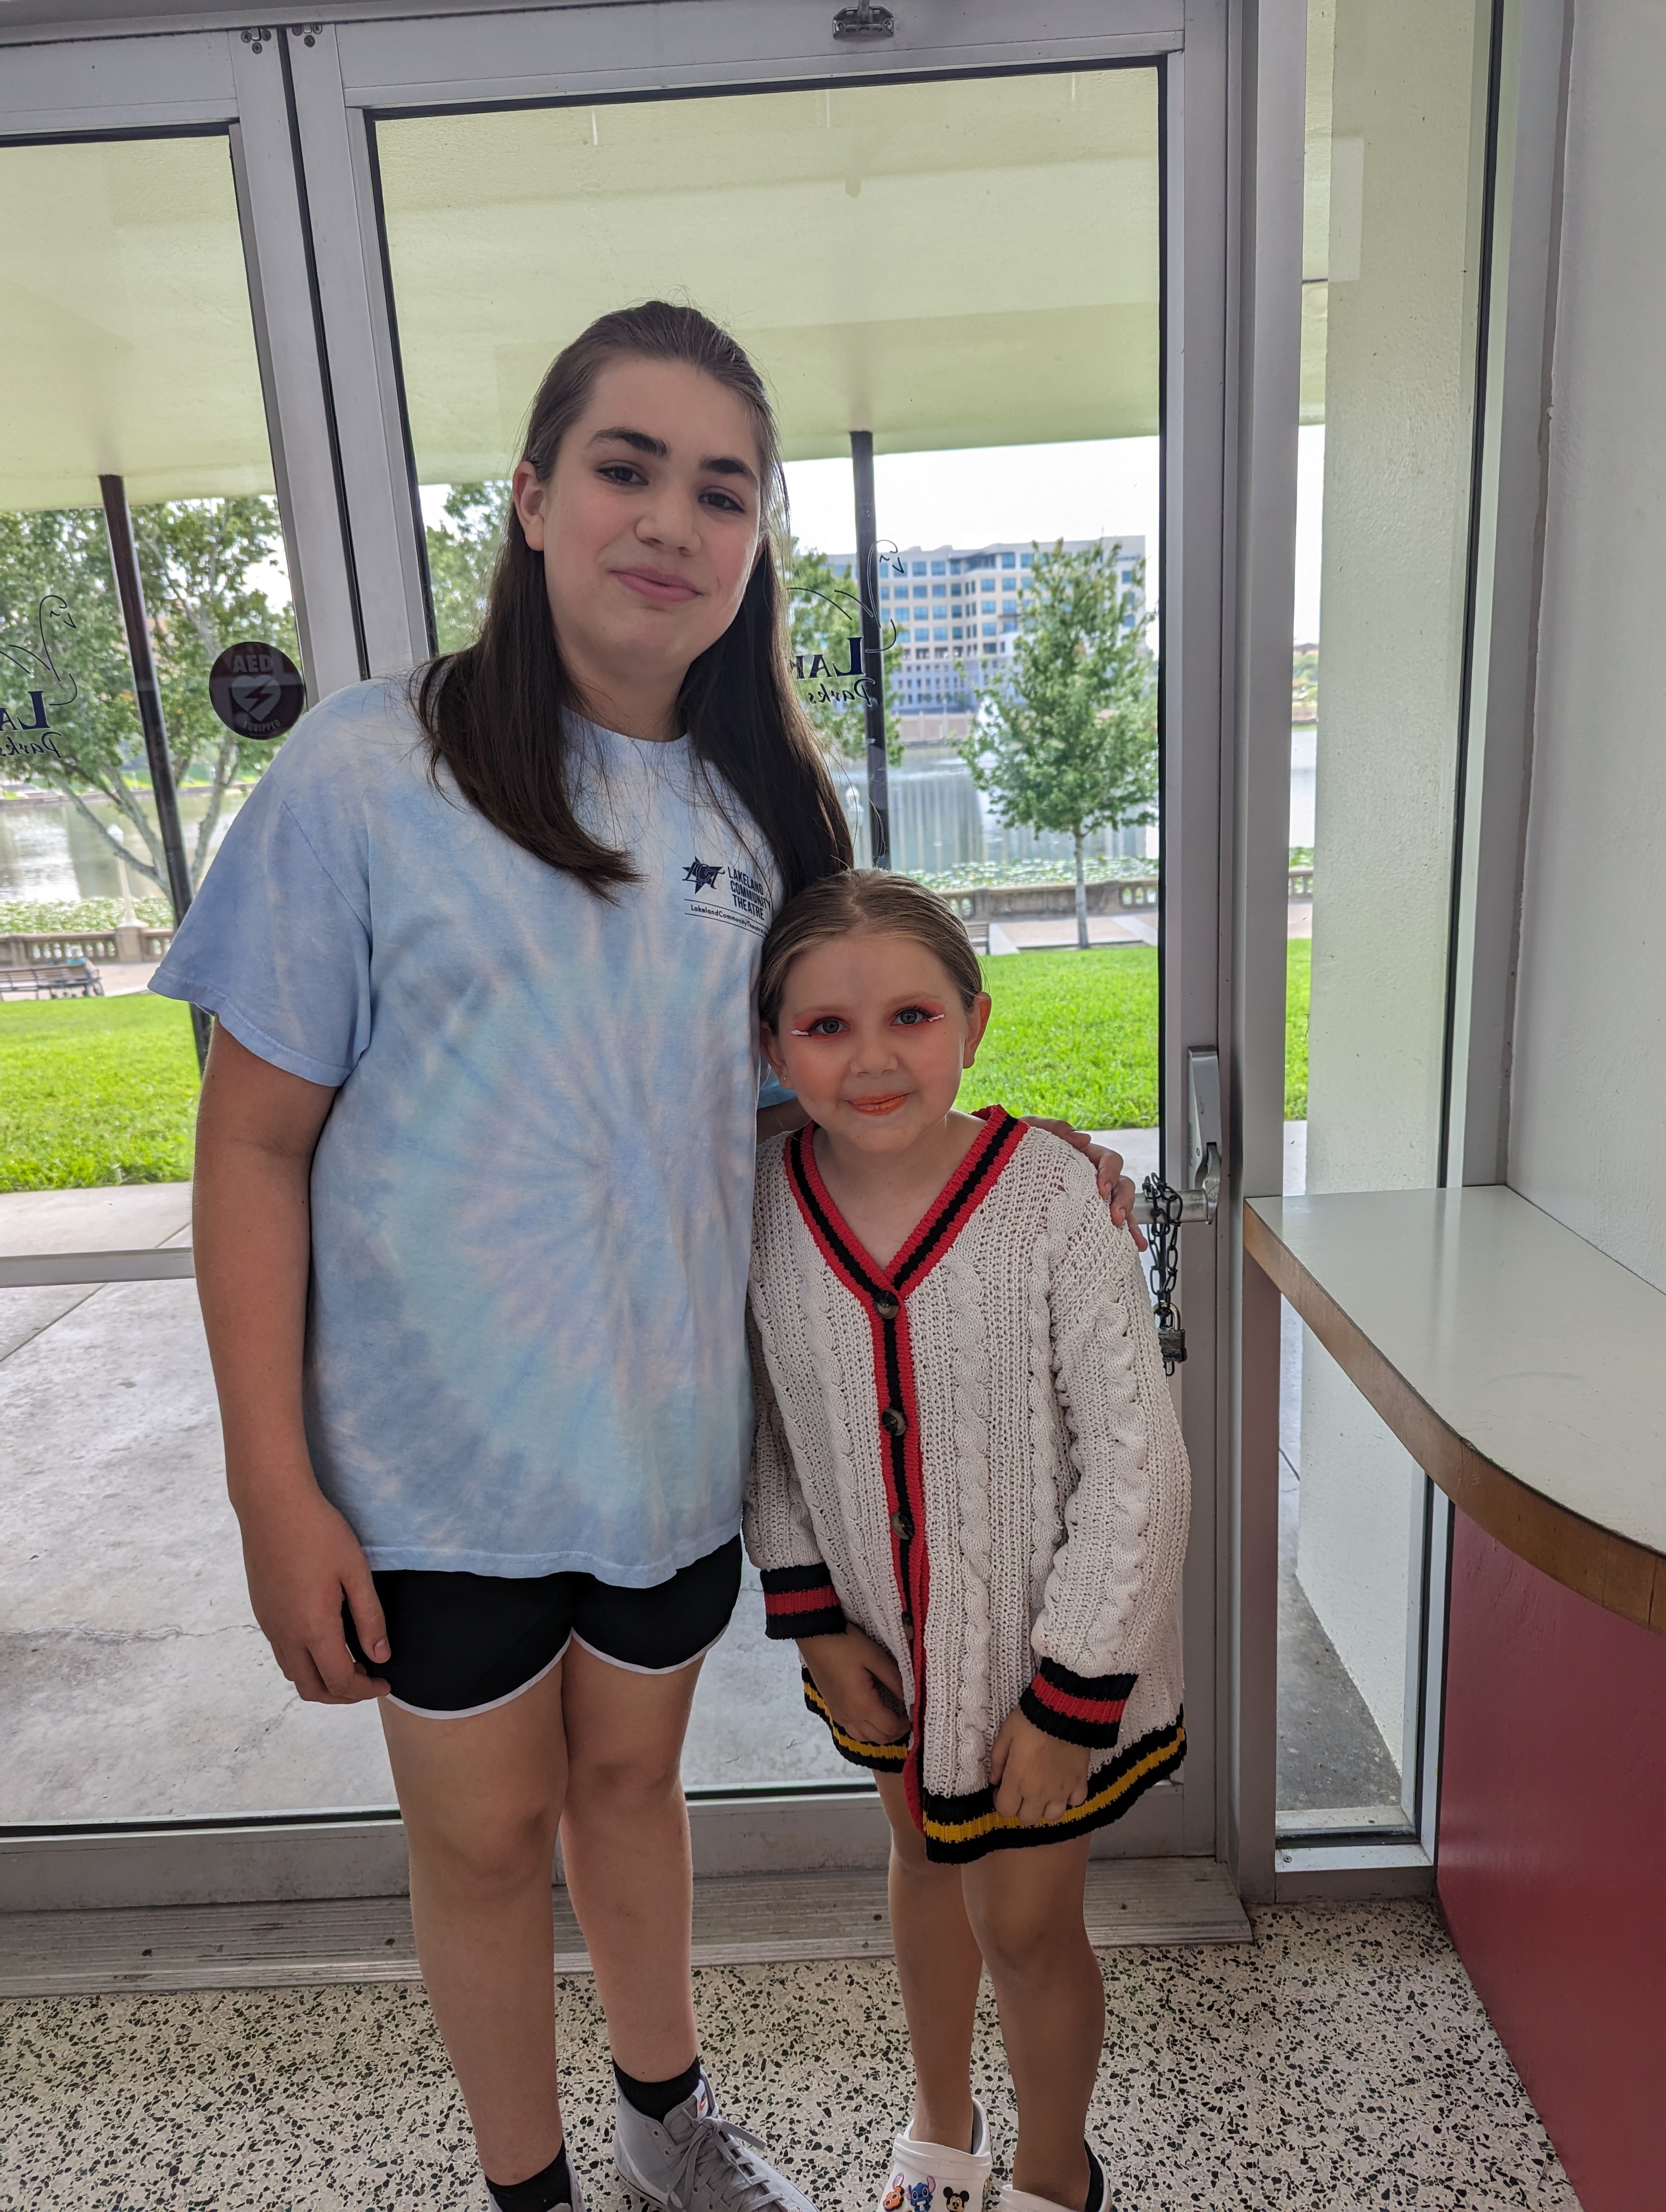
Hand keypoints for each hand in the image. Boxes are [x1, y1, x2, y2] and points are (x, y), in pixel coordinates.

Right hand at [236, 1477, 390, 1703]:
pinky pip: (282, 1653)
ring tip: (350, 1661)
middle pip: (312, 1689)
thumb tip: (381, 1656)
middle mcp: (285, 1635)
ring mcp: (269, 1625)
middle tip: (368, 1679)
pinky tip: (325, 1640)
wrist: (272, 1505)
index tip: (385, 1682)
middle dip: (342, 1695)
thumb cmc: (319, 1532)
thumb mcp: (355, 1572)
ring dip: (321, 1679)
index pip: (339, 1681)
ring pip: (293, 1674)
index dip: (365, 1690)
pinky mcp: (262, 1612)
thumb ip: (370, 1618)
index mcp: (313, 1628)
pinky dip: (305, 1662)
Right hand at [799, 1627, 909, 1745]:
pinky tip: (871, 1716)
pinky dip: (866, 1730)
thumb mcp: (876, 1657)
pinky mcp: (832, 1709)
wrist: (815, 1636)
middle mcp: (850, 1716)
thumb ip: (895, 1679)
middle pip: (878, 1738)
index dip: (905, 1725)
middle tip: (906, 1717)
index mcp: (863, 1705)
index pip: (890, 1728)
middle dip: (895, 1732)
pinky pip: (852, 1729)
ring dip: (880, 1733)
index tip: (914, 1713)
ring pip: (864, 1737)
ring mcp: (839, 1714)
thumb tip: (910, 1697)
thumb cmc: (847, 1645)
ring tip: (891, 1718)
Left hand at [990, 1708, 1091, 1825]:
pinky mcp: (1080, 1783)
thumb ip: (997, 1760)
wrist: (1063, 1711)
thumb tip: (994, 1780)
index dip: (1000, 1801)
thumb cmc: (1030, 1721)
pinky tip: (1063, 1785)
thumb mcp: (1005, 1734)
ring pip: (1052, 1817)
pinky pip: (1075, 1802)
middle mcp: (1039, 1792)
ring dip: (1045, 1808)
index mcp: (1017, 1780)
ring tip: (1043, 1792)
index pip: (1005, 1810)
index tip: (1002, 1787)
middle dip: (1021, 1807)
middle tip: (1021, 1789)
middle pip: (1027, 1818)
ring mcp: (1062, 1790)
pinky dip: (1069, 1798)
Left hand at [1013, 1116, 1148, 1251]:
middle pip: (1122, 1184)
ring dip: (1128, 1219)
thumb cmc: (1017, 1146)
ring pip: (1120, 1205)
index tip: (1102, 1190)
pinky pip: (1107, 1224)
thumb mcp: (1030, 1130)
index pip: (1109, 1160)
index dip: (1110, 1173)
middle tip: (1114, 1218)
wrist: (996, 1166)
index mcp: (1084, 1156)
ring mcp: (1088, 1198)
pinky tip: (1134, 1246)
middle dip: (1123, 1201)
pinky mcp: (1082, 1216)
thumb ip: (1053, 1128)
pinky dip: (1124, 1235)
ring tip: (1130, 1238)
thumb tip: (1083, 1138)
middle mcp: (1091, 1177)